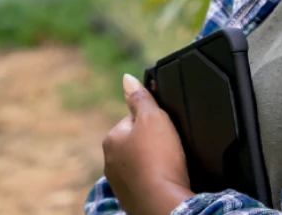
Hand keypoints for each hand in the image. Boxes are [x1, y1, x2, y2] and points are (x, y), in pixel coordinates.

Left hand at [103, 74, 194, 214]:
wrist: (164, 203)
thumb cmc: (159, 160)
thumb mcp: (154, 118)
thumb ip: (141, 98)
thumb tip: (127, 78)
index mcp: (111, 140)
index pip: (133, 120)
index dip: (153, 121)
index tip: (166, 128)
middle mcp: (110, 163)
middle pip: (137, 143)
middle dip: (153, 144)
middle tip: (171, 148)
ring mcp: (120, 185)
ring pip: (141, 165)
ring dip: (155, 164)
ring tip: (172, 165)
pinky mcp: (132, 201)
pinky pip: (146, 184)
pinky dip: (156, 181)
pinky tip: (167, 181)